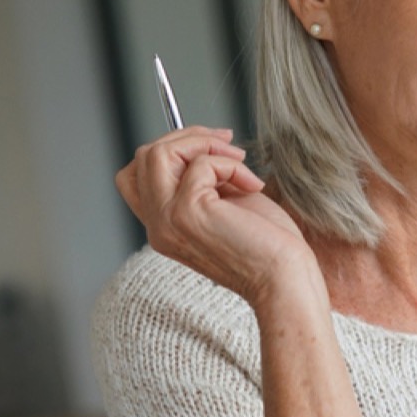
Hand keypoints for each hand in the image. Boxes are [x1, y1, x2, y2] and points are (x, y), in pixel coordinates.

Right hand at [116, 127, 315, 303]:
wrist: (283, 279)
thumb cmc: (266, 246)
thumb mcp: (225, 204)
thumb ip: (203, 180)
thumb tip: (202, 142)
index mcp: (163, 227)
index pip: (134, 177)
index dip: (169, 151)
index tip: (209, 146)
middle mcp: (157, 226)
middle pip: (145, 157)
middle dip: (188, 137)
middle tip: (227, 143)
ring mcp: (167, 219)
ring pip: (159, 153)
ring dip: (204, 143)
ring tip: (239, 161)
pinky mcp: (187, 212)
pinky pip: (201, 163)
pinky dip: (231, 164)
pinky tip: (252, 185)